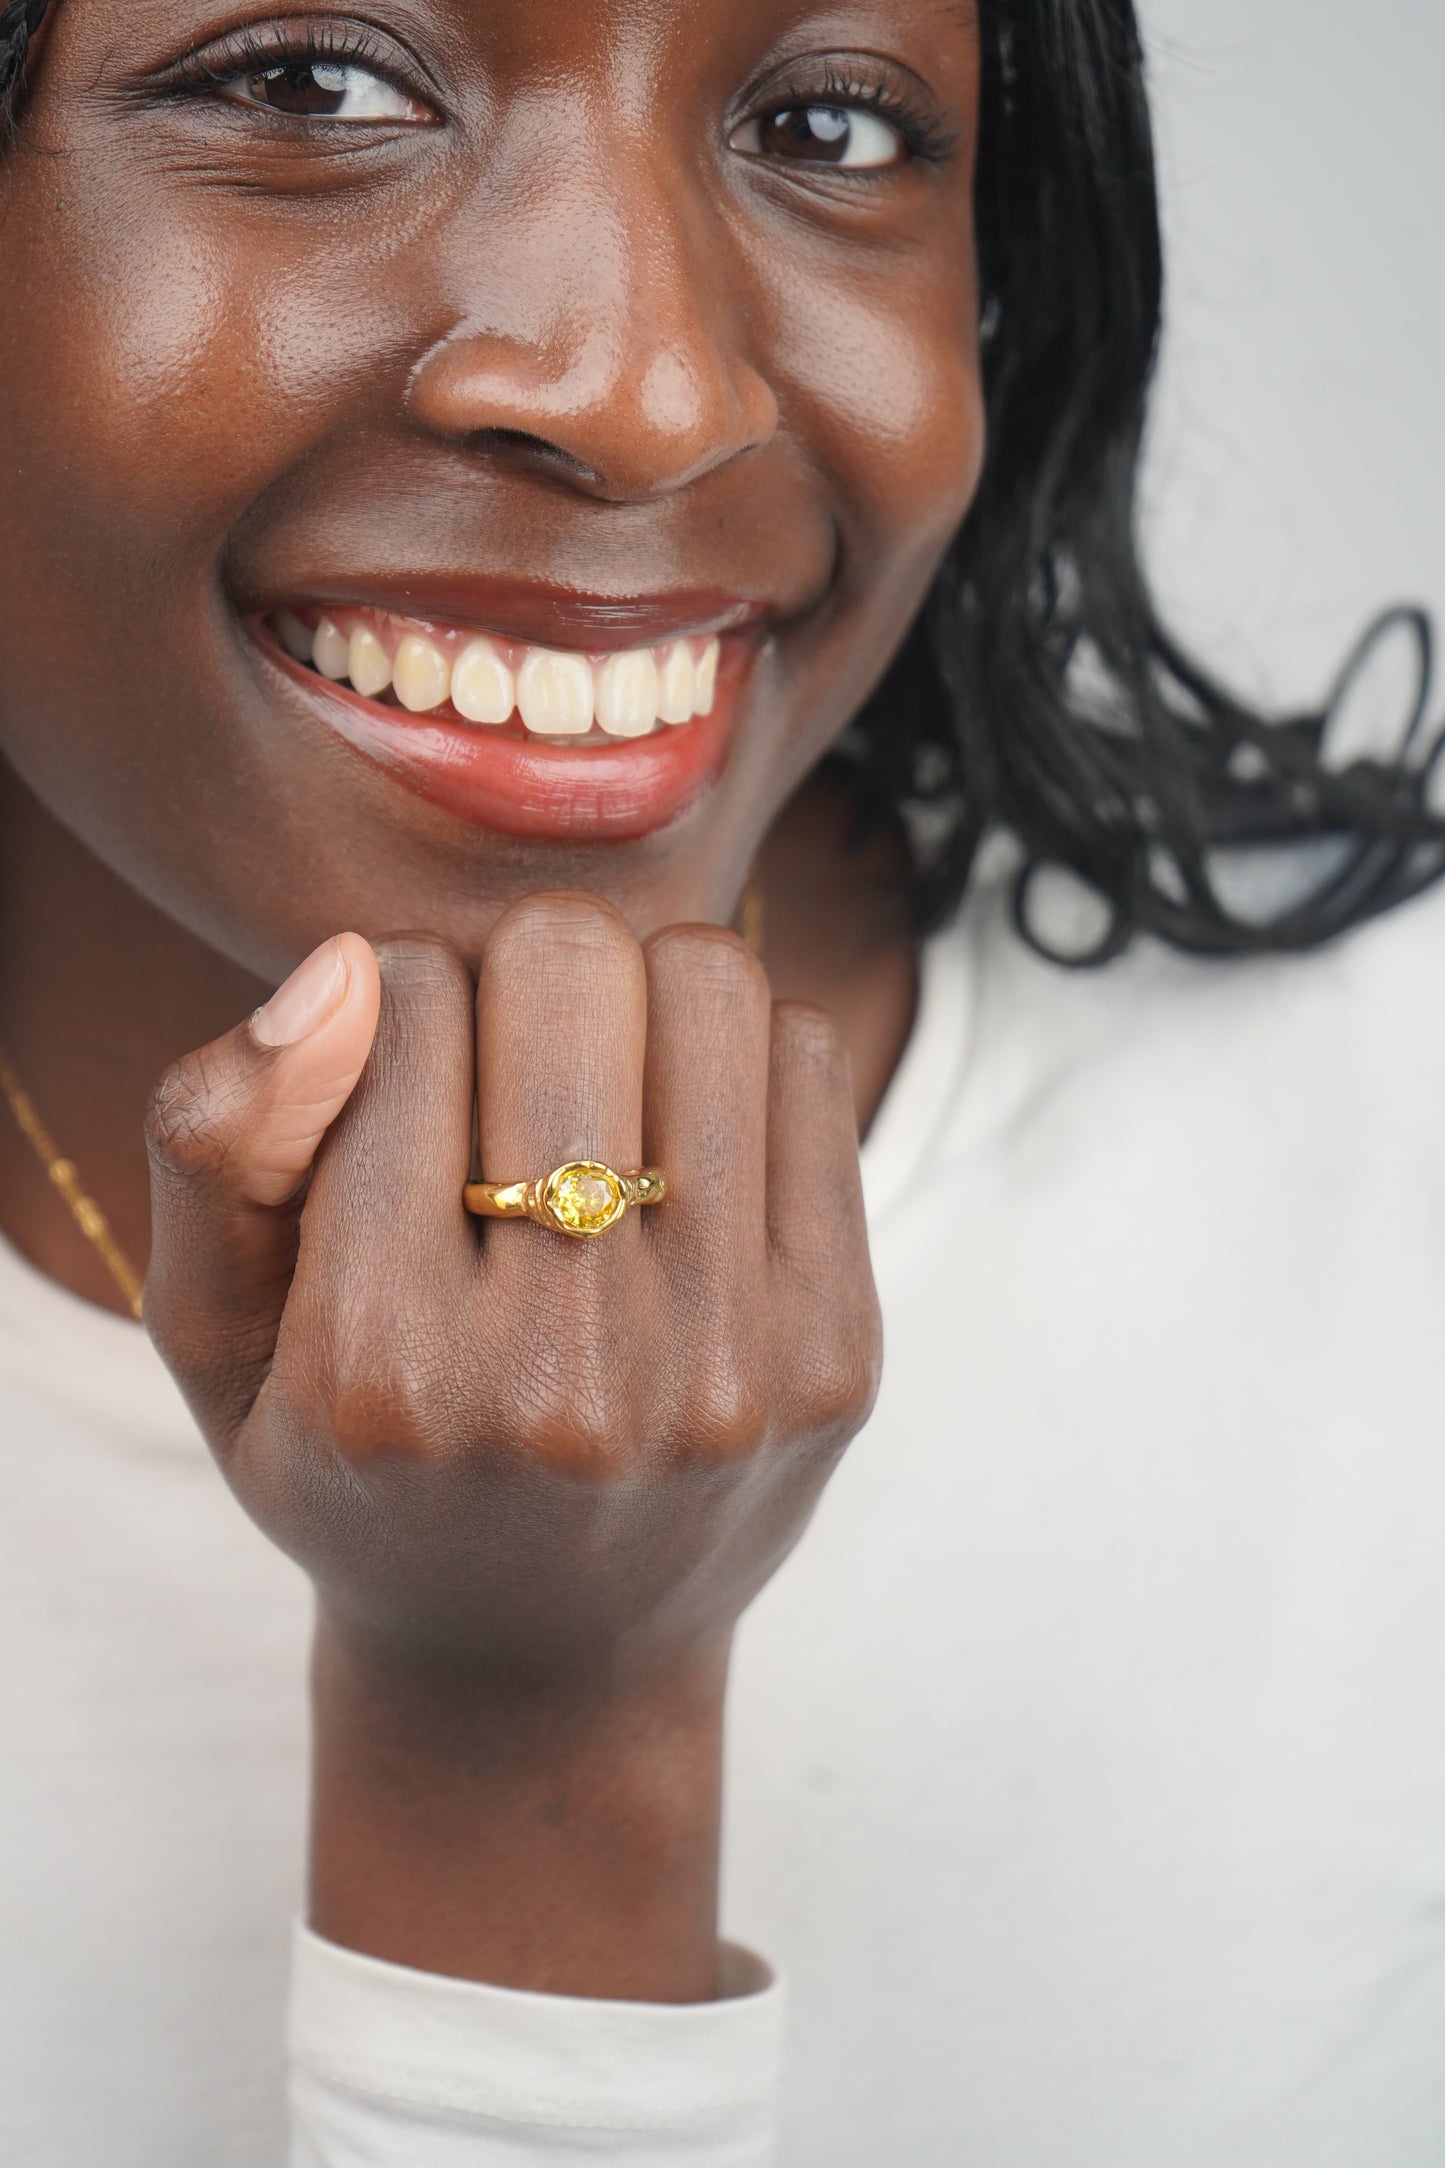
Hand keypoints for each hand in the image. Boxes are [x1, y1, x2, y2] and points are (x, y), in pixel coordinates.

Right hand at [143, 897, 880, 1996]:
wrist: (541, 1658)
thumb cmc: (356, 1467)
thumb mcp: (216, 1338)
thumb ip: (221, 1144)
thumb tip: (345, 969)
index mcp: (386, 1369)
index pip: (401, 999)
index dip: (391, 999)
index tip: (401, 1082)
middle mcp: (568, 1375)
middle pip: (567, 963)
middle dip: (520, 975)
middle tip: (510, 1062)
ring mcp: (726, 1365)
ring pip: (709, 986)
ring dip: (640, 997)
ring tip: (602, 1088)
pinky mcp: (837, 1349)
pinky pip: (810, 1065)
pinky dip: (739, 1058)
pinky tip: (687, 1146)